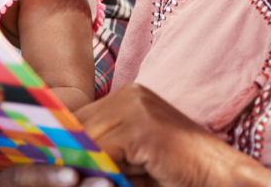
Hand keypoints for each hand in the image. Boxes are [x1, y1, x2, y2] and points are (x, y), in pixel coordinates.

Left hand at [74, 84, 270, 186]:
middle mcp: (131, 94)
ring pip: (87, 139)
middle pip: (79, 125)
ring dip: (85, 165)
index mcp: (129, 97)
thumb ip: (102, 156)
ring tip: (97, 176)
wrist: (225, 180)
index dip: (63, 141)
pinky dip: (100, 170)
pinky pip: (102, 151)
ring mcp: (138, 107)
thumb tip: (60, 161)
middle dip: (70, 154)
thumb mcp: (132, 162)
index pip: (80, 117)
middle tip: (59, 173)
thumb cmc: (179, 176)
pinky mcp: (142, 127)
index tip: (45, 157)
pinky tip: (113, 179)